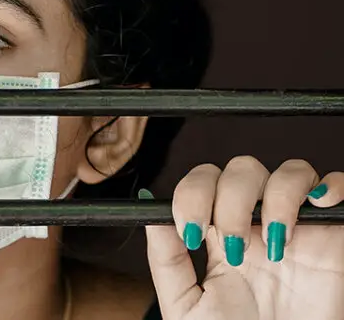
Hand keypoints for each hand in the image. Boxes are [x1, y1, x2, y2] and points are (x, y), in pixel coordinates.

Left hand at [146, 156, 343, 319]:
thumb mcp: (187, 305)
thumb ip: (166, 259)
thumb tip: (151, 214)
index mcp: (219, 236)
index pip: (203, 184)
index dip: (193, 194)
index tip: (190, 231)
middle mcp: (257, 225)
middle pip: (242, 171)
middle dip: (230, 199)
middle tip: (231, 246)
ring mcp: (298, 228)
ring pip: (288, 172)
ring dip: (276, 197)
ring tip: (273, 246)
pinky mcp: (333, 238)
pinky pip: (337, 188)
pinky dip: (331, 186)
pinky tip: (316, 207)